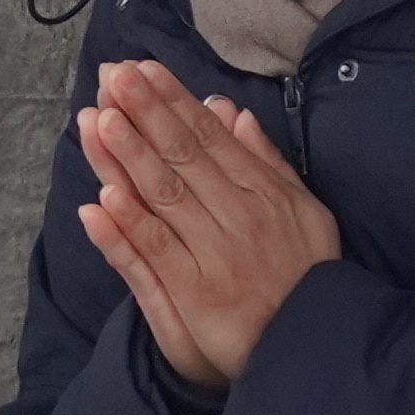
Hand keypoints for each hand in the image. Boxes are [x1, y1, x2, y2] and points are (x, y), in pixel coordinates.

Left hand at [76, 59, 342, 390]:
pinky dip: (131, 226)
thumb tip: (234, 114)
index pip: (209, 137)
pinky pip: (159, 253)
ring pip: (165, 196)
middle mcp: (239, 216)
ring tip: (99, 119)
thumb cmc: (305, 273)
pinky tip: (105, 197)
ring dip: (130, 157)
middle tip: (112, 76)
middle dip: (145, 113)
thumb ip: (268, 162)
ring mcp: (216, 255)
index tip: (142, 71)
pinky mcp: (197, 295)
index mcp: (263, 192)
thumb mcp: (304, 210)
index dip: (173, 102)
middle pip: (183, 156)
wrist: (315, 343)